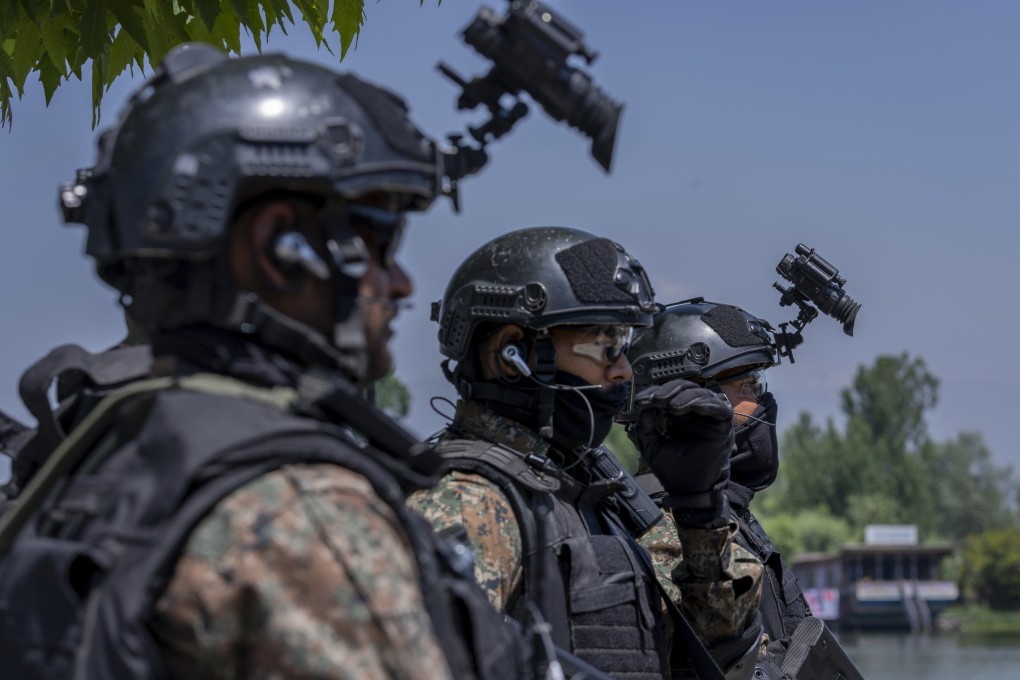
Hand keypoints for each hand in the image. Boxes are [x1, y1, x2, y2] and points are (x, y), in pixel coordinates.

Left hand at [627, 379, 733, 525]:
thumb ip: (645, 426)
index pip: (668, 394)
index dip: (654, 393)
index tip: (641, 400)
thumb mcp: (651, 445)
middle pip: (684, 388)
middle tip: (655, 399)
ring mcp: (708, 418)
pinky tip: (692, 407)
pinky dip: (705, 403)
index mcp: (678, 417)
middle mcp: (694, 414)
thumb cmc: (673, 470)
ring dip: (684, 395)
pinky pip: (719, 407)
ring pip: (700, 394)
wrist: (688, 491)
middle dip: (668, 391)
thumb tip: (644, 406)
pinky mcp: (722, 425)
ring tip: (672, 406)